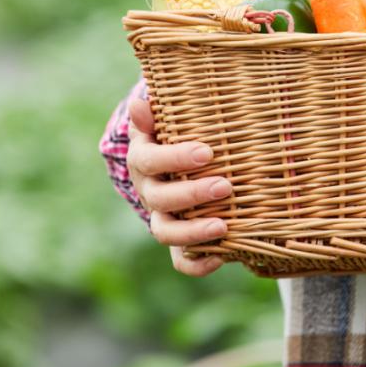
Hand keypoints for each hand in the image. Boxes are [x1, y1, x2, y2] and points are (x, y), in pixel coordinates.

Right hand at [126, 95, 229, 276]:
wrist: (170, 164)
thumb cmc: (174, 134)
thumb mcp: (164, 119)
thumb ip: (154, 113)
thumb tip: (140, 102)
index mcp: (143, 160)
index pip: (150, 161)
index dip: (175, 159)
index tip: (206, 152)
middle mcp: (148, 192)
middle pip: (160, 199)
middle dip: (191, 195)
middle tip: (225, 186)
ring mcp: (161, 218)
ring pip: (165, 233)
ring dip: (193, 231)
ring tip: (223, 226)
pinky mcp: (177, 240)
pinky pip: (180, 261)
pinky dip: (197, 264)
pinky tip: (221, 259)